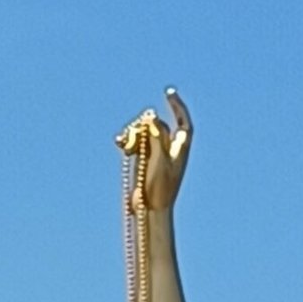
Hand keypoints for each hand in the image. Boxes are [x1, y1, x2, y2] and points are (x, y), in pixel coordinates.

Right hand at [117, 87, 190, 212]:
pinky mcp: (141, 160)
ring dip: (133, 133)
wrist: (150, 209)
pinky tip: (120, 143)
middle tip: (138, 129)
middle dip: (146, 124)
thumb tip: (152, 116)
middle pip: (157, 125)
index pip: (183, 122)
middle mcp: (168, 149)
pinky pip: (134, 143)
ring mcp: (154, 154)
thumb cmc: (160, 188)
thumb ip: (158, 135)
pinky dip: (127, 141)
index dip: (177, 106)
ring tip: (125, 143)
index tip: (169, 92)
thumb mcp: (160, 159)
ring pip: (143, 133)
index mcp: (180, 149)